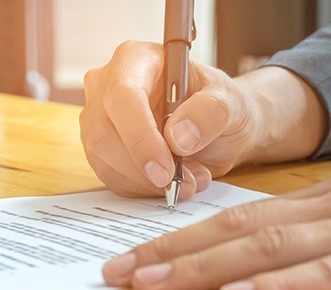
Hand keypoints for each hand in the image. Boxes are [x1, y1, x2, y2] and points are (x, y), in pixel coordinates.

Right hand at [79, 41, 324, 199]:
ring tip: (191, 180)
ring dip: (148, 183)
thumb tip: (178, 137)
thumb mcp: (230, 103)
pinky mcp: (102, 149)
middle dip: (144, 168)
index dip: (140, 137)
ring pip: (105, 161)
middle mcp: (108, 85)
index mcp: (136, 59)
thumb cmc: (221, 106)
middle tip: (185, 184)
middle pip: (104, 133)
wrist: (221, 128)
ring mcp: (100, 118)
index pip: (123, 97)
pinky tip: (176, 182)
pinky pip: (112, 177)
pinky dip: (145, 189)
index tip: (165, 170)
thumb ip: (209, 113)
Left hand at [102, 142, 330, 289]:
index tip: (145, 252)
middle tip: (116, 270)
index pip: (255, 213)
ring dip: (204, 266)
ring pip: (272, 249)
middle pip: (245, 228)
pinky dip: (279, 286)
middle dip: (174, 251)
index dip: (192, 234)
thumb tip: (311, 247)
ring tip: (148, 282)